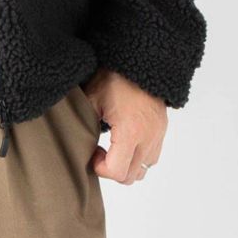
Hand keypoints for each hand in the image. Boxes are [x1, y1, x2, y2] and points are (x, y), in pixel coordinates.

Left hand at [82, 68, 166, 184]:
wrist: (141, 61)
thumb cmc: (114, 77)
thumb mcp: (92, 98)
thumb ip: (84, 122)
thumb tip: (75, 140)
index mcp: (130, 132)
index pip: (117, 172)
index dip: (101, 168)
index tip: (93, 153)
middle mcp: (148, 138)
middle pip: (131, 176)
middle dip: (112, 169)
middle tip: (100, 152)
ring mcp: (157, 136)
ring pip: (143, 169)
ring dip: (127, 165)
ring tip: (113, 147)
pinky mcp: (162, 131)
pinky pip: (152, 156)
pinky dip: (138, 156)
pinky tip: (125, 141)